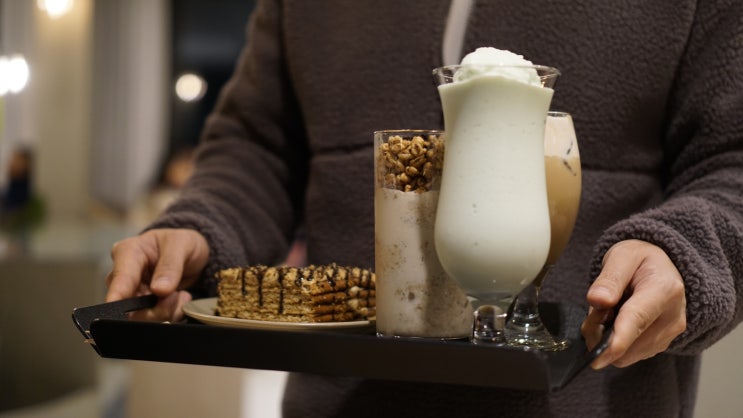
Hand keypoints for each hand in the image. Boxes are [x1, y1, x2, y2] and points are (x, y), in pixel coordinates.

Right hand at [105, 228, 209, 321]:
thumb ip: (170, 265)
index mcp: (127, 252)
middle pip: (128, 303)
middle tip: (177, 297)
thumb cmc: (180, 242)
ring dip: (166, 310)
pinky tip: (179, 299)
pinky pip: (153, 319)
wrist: (191, 254)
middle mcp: (124, 275)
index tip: (119, 307)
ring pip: (141, 315)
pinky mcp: (143, 306)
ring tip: (182, 295)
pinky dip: (171, 313)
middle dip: (156, 307)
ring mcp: (132, 292)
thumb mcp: (181, 244)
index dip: (118, 294)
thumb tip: (159, 290)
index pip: (120, 277)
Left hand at [581, 239, 685, 368]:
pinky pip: (630, 355)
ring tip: (606, 313)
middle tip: (594, 311)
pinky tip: (616, 323)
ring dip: (607, 341)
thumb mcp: (622, 256)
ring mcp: (670, 334)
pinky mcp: (662, 345)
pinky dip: (616, 344)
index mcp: (664, 289)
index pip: (637, 320)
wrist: (662, 267)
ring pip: (627, 354)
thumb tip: (597, 300)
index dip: (617, 341)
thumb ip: (609, 278)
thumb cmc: (640, 260)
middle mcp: (673, 317)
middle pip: (629, 342)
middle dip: (600, 335)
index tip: (598, 357)